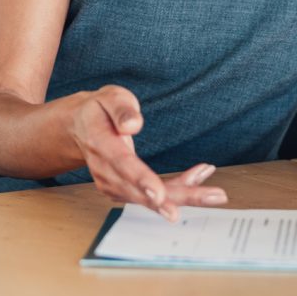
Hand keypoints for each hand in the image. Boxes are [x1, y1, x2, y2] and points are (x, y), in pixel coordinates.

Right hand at [70, 84, 226, 220]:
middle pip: (142, 190)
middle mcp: (104, 170)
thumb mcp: (109, 97)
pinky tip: (199, 178)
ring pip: (151, 198)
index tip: (159, 194)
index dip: (141, 180)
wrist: (81, 128)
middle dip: (177, 196)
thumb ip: (121, 108)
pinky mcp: (123, 190)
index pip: (122, 164)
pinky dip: (179, 190)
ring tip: (215, 192)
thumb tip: (133, 125)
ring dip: (185, 194)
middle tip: (211, 197)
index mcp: (100, 144)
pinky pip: (152, 196)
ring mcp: (112, 184)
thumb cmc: (100, 111)